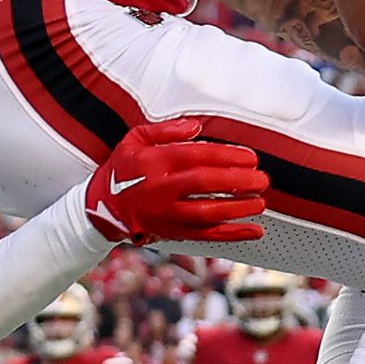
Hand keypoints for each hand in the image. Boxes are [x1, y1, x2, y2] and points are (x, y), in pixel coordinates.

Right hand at [83, 118, 270, 244]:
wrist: (102, 207)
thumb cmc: (124, 169)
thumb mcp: (136, 139)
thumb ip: (166, 130)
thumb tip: (197, 127)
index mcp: (154, 161)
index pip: (198, 156)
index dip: (228, 156)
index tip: (251, 157)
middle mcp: (160, 188)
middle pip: (206, 184)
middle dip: (238, 181)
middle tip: (262, 179)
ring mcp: (166, 214)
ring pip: (208, 213)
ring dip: (239, 208)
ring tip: (261, 202)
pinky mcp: (172, 232)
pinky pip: (206, 236)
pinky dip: (233, 234)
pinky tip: (255, 230)